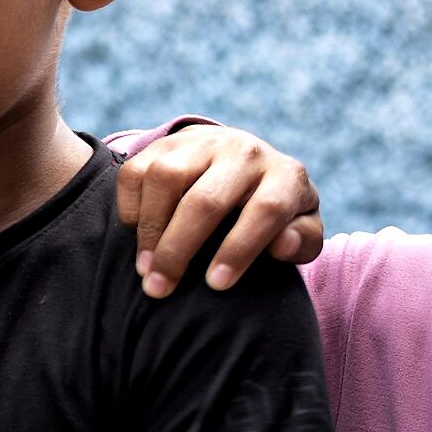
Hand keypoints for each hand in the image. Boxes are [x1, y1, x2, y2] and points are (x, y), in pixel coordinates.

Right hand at [115, 121, 321, 295]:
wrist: (244, 161)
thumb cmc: (270, 211)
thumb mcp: (299, 227)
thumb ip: (301, 241)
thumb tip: (281, 245)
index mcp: (285, 176)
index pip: (265, 210)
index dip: (239, 249)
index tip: (216, 285)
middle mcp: (244, 152)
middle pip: (206, 200)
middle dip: (178, 250)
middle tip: (159, 289)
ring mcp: (201, 143)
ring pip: (166, 179)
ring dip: (149, 230)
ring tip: (145, 268)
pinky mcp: (165, 144)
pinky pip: (136, 173)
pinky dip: (131, 208)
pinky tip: (138, 236)